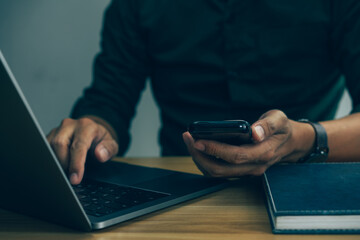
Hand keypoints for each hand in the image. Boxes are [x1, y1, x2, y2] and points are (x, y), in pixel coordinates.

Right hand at [47, 117, 118, 184]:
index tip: (75, 179)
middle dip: (64, 164)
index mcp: (86, 126)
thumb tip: (100, 155)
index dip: (76, 164)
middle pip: (59, 144)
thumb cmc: (101, 140)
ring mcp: (58, 129)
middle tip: (70, 177)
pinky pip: (45, 148)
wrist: (93, 132)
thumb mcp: (112, 145)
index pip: (78, 146)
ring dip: (56, 162)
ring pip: (49, 146)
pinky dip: (50, 159)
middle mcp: (70, 125)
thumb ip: (108, 149)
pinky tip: (58, 167)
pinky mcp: (50, 135)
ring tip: (65, 172)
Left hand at [183, 110, 314, 176]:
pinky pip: (219, 171)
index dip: (215, 149)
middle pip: (221, 169)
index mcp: (263, 154)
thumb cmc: (282, 129)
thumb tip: (254, 132)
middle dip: (200, 155)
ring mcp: (246, 171)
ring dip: (200, 159)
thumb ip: (268, 125)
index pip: (235, 156)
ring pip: (217, 173)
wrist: (290, 143)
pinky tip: (198, 147)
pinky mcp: (240, 170)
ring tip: (190, 141)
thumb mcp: (279, 120)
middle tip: (188, 138)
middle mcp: (254, 167)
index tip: (198, 140)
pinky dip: (205, 161)